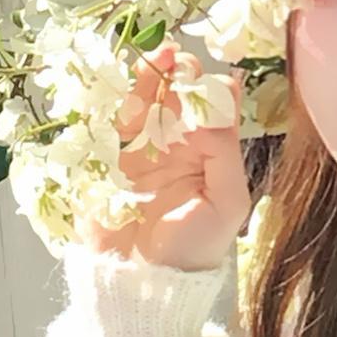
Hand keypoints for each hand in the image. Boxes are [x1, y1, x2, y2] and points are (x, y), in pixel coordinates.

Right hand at [82, 43, 251, 272]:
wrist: (144, 280)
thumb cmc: (195, 246)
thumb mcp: (225, 200)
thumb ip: (223, 151)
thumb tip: (216, 104)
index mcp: (211, 153)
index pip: (214, 110)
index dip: (212, 87)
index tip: (211, 73)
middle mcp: (179, 146)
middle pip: (179, 98)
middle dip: (181, 75)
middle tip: (178, 60)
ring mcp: (143, 151)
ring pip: (148, 104)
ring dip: (152, 78)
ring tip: (159, 57)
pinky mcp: (111, 160)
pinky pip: (116, 124)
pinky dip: (122, 101)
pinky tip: (129, 84)